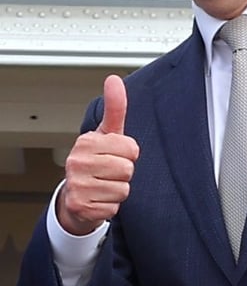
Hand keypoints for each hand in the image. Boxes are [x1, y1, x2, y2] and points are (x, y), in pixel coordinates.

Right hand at [57, 75, 138, 234]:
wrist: (77, 197)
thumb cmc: (96, 161)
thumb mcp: (107, 134)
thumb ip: (115, 108)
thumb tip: (114, 79)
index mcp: (86, 142)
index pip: (131, 148)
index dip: (129, 154)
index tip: (115, 155)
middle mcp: (77, 162)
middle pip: (127, 169)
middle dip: (124, 173)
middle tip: (109, 172)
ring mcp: (76, 185)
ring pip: (122, 189)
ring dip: (118, 190)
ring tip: (104, 185)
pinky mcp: (80, 206)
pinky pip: (115, 206)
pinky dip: (111, 205)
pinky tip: (99, 199)